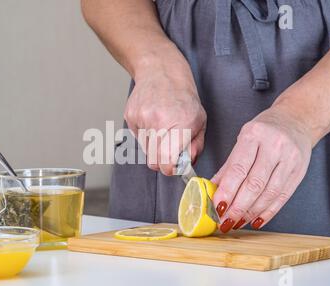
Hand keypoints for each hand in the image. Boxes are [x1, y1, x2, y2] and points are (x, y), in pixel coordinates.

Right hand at [124, 58, 206, 174]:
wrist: (161, 72)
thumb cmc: (183, 97)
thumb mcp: (200, 122)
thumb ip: (195, 147)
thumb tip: (185, 165)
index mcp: (180, 124)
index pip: (167, 162)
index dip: (170, 169)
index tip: (174, 166)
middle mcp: (159, 122)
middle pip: (154, 162)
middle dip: (163, 161)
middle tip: (170, 150)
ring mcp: (141, 119)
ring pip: (146, 151)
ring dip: (155, 146)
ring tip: (162, 129)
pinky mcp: (130, 116)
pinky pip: (138, 138)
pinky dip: (146, 134)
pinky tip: (152, 120)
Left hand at [211, 105, 312, 232]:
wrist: (296, 120)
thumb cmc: (264, 131)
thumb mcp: (242, 140)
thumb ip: (228, 167)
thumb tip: (210, 191)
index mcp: (254, 135)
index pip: (238, 169)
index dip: (227, 191)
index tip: (217, 208)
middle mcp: (274, 146)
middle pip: (254, 184)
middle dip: (238, 207)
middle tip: (225, 221)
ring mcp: (290, 159)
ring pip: (269, 193)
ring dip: (251, 212)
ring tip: (237, 222)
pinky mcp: (300, 172)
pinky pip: (282, 197)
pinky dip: (268, 212)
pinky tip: (255, 220)